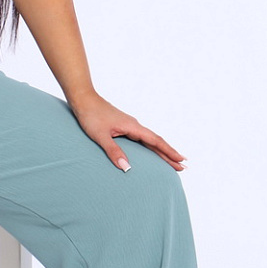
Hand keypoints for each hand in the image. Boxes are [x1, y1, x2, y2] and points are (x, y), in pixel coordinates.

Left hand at [67, 90, 186, 172]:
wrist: (83, 99)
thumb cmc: (90, 116)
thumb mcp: (100, 136)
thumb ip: (113, 151)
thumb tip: (127, 168)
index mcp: (133, 127)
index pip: (155, 141)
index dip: (169, 152)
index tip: (181, 159)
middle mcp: (134, 125)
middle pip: (156, 142)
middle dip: (169, 154)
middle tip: (183, 166)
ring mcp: (130, 125)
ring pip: (149, 140)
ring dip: (161, 151)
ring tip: (172, 161)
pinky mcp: (123, 126)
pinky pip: (141, 139)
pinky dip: (150, 146)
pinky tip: (151, 151)